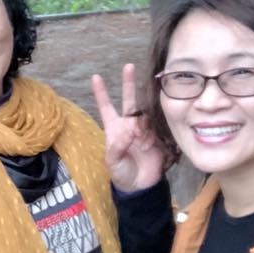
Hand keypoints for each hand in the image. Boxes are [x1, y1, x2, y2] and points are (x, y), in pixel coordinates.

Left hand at [91, 64, 164, 192]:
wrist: (140, 185)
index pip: (106, 107)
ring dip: (142, 126)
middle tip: (129, 66)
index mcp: (114, 128)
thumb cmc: (121, 173)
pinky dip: (151, 135)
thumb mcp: (113, 161)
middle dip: (128, 83)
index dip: (101, 93)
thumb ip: (117, 145)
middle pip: (129, 100)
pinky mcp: (157, 135)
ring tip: (140, 144)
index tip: (96, 77)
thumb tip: (128, 130)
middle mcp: (129, 125)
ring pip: (144, 114)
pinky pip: (156, 126)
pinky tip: (148, 146)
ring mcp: (144, 128)